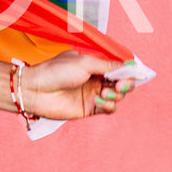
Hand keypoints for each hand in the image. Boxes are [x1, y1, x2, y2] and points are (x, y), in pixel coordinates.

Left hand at [22, 50, 137, 120]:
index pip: (119, 67)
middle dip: (126, 83)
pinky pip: (110, 108)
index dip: (129, 71)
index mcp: (94, 64)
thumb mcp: (84, 63)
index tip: (135, 72)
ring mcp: (93, 94)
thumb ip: (108, 65)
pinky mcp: (90, 108)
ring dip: (117, 94)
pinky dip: (110, 105)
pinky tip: (99, 100)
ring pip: (118, 96)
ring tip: (105, 91)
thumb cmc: (55, 72)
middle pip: (123, 82)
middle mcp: (96, 79)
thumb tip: (130, 65)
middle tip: (118, 84)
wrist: (36, 90)